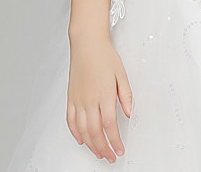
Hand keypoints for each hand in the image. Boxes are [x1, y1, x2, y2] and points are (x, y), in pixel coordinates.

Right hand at [66, 34, 132, 161]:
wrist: (87, 44)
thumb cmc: (104, 56)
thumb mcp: (122, 73)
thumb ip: (126, 95)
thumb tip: (130, 112)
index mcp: (104, 94)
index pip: (110, 125)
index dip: (115, 141)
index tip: (119, 149)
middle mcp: (89, 99)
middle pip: (95, 132)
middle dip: (104, 148)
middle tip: (110, 156)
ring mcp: (78, 100)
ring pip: (82, 130)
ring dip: (91, 145)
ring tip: (99, 152)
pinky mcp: (71, 98)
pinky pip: (71, 121)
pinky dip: (76, 133)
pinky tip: (82, 140)